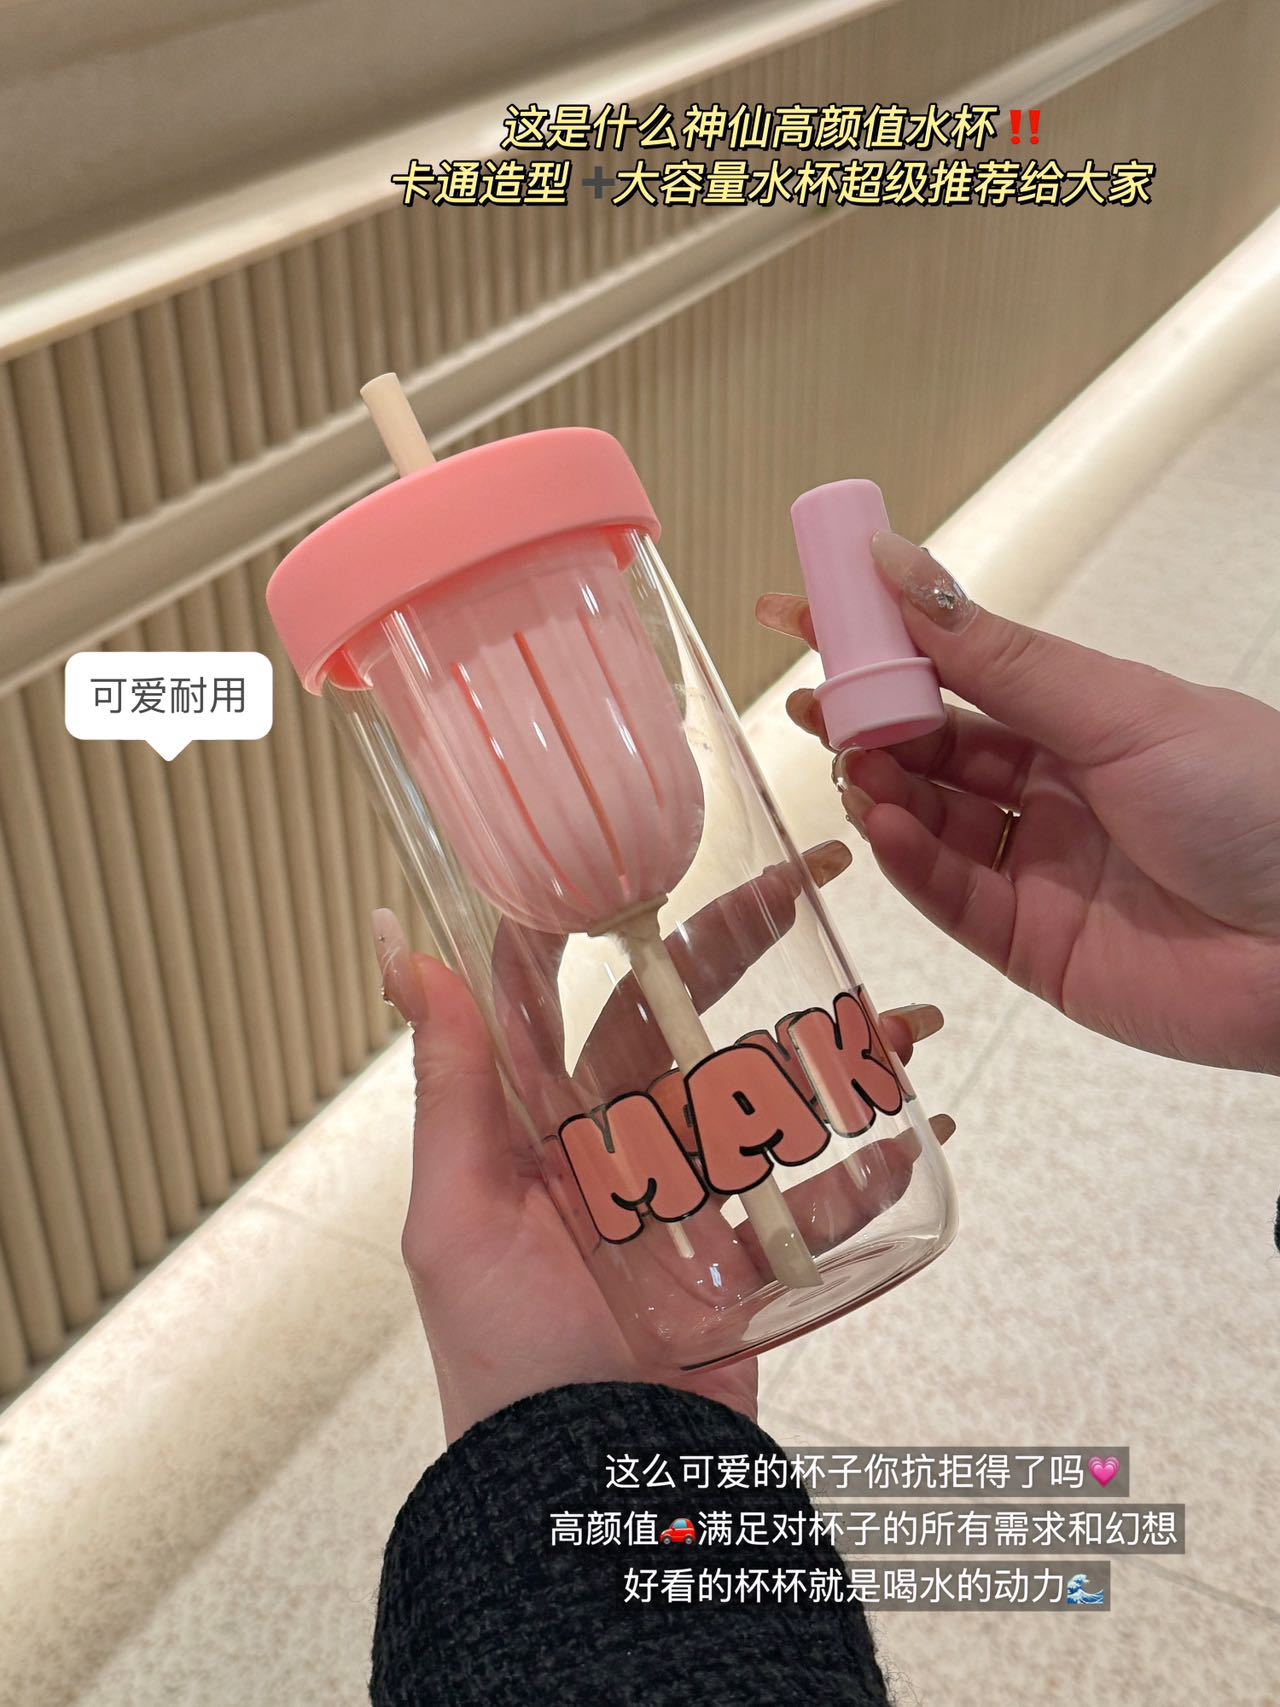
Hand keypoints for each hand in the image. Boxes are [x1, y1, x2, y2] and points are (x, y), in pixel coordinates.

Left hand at [373, 853, 953, 1443]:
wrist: (580, 1497)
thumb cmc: (502, 1361)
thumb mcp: (456, 1216)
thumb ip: (450, 1081)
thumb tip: (401, 944)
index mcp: (538, 1124)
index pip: (564, 989)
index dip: (596, 914)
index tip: (641, 846)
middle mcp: (610, 1146)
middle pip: (680, 1018)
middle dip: (741, 947)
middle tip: (805, 887)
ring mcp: (683, 1202)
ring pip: (763, 1098)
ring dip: (832, 1057)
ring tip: (902, 1027)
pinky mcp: (743, 1264)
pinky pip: (813, 1206)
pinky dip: (868, 1172)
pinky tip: (922, 1134)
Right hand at [758, 529, 1279, 1074]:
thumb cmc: (1259, 801)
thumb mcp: (1118, 708)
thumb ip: (996, 656)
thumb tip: (899, 565)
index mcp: (1082, 720)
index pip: (957, 672)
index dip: (881, 643)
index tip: (805, 610)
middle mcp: (1054, 792)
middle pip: (933, 751)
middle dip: (869, 724)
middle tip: (814, 702)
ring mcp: (1040, 871)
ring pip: (930, 824)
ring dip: (883, 791)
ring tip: (855, 765)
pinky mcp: (1035, 948)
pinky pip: (951, 898)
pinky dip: (908, 861)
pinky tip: (884, 826)